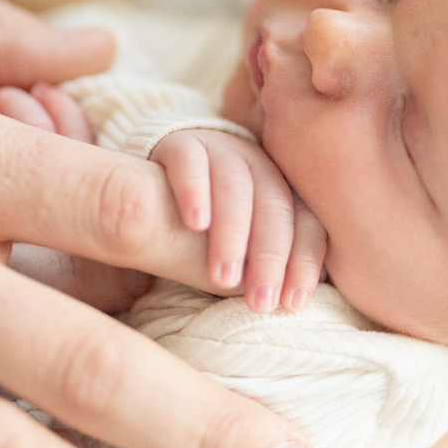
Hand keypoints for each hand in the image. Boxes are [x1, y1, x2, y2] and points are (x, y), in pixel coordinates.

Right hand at [151, 130, 327, 312]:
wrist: (142, 200)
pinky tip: (196, 225)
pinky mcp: (179, 144)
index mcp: (281, 189)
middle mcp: (256, 163)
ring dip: (233, 234)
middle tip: (259, 300)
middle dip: (270, 256)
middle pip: (274, 205)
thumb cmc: (200, 240)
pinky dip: (195, 192)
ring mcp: (219, 148)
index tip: (292, 303)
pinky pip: (191, 164)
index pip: (305, 223)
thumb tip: (290, 302)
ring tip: (225, 276)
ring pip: (235, 186)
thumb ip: (262, 271)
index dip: (303, 262)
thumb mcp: (241, 256)